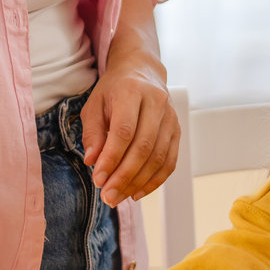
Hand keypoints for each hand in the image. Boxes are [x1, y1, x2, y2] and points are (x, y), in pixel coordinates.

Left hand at [80, 56, 178, 207]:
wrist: (142, 72)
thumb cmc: (115, 90)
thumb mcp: (95, 104)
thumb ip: (92, 133)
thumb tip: (93, 161)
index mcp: (132, 91)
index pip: (124, 130)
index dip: (111, 158)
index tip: (98, 179)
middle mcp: (156, 102)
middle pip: (143, 146)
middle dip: (124, 176)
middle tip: (108, 196)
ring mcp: (170, 117)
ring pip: (158, 157)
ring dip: (138, 182)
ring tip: (118, 197)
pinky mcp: (177, 130)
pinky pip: (169, 161)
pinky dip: (154, 181)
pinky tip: (137, 192)